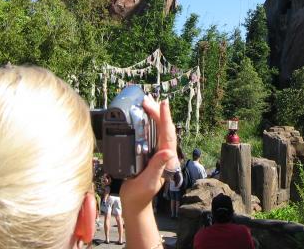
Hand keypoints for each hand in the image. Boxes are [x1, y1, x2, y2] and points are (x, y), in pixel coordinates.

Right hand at [120, 96, 177, 214]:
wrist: (134, 204)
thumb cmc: (140, 195)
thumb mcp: (148, 182)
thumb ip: (158, 167)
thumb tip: (169, 152)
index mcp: (166, 158)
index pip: (168, 133)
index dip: (165, 117)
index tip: (162, 103)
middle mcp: (164, 153)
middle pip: (164, 128)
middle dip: (157, 112)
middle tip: (147, 99)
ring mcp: (157, 153)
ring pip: (158, 129)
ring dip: (154, 115)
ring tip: (147, 102)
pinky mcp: (150, 153)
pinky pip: (151, 134)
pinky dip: (148, 123)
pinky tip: (143, 116)